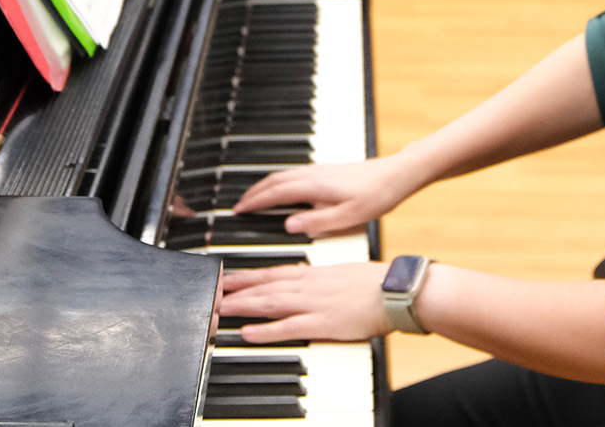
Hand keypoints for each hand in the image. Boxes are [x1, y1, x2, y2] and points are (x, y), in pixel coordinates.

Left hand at [217, 262, 390, 344]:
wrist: (394, 289)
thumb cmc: (373, 282)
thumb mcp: (339, 271)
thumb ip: (317, 274)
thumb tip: (300, 273)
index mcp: (312, 272)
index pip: (271, 271)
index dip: (245, 274)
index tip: (225, 275)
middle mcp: (307, 285)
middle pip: (263, 286)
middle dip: (235, 289)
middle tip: (210, 291)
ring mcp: (313, 304)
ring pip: (269, 302)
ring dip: (242, 305)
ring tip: (218, 308)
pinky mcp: (321, 323)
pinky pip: (287, 327)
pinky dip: (265, 330)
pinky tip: (247, 332)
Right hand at [233, 155, 418, 236]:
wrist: (397, 174)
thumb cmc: (377, 196)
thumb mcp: (347, 217)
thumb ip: (316, 222)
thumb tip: (289, 226)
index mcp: (314, 186)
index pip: (274, 192)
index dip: (254, 201)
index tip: (238, 210)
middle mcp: (314, 174)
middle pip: (274, 180)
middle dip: (253, 192)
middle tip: (238, 204)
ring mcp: (320, 169)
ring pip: (283, 175)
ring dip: (265, 185)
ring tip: (254, 197)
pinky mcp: (327, 170)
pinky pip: (293, 174)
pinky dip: (279, 181)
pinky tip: (283, 190)